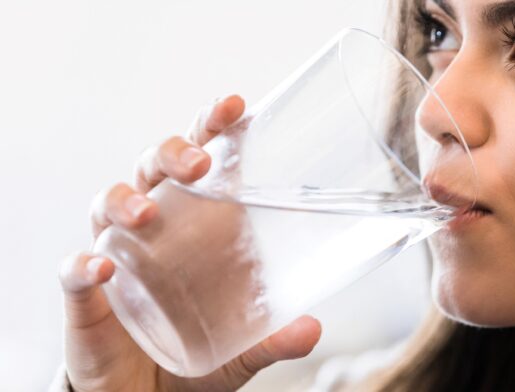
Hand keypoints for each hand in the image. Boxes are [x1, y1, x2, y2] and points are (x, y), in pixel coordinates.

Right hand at [59, 95, 321, 391]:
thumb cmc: (194, 349)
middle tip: (197, 165)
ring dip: (125, 201)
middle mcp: (151, 228)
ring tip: (146, 214)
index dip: (211, 129)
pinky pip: (75, 271)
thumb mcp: (242, 345)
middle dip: (171, 153)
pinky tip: (103, 267)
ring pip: (108, 204)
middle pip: (152, 169)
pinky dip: (85, 266)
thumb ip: (275, 337)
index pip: (199, 162)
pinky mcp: (86, 297)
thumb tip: (313, 327)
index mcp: (193, 224)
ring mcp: (116, 256)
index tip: (235, 106)